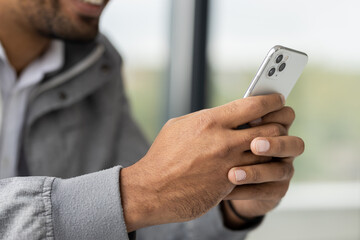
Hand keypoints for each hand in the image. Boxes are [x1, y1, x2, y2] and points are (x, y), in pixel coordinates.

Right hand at [120, 94, 286, 231]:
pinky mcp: (229, 185)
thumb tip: (224, 115)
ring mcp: (229, 165)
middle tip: (281, 122)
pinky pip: (257, 174)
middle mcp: (224, 141)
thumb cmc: (163, 155)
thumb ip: (206, 118)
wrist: (152, 190)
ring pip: (268, 153)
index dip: (270, 100)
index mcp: (211, 121)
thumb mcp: (180, 126)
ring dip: (272, 148)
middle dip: (280, 124)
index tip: (277, 99)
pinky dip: (261, 168)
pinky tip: (258, 164)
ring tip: (269, 144)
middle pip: (270, 128)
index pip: (252, 104)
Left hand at [222, 107, 304, 227]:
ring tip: (232, 175)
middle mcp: (284, 147)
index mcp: (275, 125)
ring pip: (280, 170)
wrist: (225, 178)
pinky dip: (245, 191)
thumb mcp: (228, 130)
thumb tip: (223, 114)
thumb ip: (233, 121)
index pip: (286, 115)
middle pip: (294, 143)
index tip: (251, 120)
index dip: (274, 116)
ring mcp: (283, 170)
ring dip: (256, 172)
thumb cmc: (227, 145)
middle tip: (253, 145)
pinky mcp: (276, 190)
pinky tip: (226, 191)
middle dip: (274, 144)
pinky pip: (266, 192)